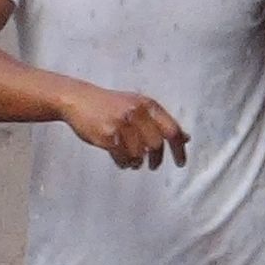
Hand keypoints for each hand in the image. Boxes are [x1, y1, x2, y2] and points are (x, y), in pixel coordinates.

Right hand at [61, 84, 187, 168]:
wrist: (79, 100)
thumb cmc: (110, 104)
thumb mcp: (138, 106)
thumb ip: (160, 121)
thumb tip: (185, 138)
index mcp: (147, 105)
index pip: (172, 130)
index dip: (179, 149)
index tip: (180, 162)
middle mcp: (137, 113)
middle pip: (156, 145)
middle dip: (157, 159)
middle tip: (154, 165)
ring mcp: (122, 125)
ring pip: (139, 154)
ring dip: (137, 162)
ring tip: (133, 161)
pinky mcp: (108, 136)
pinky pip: (123, 158)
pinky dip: (124, 163)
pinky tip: (122, 161)